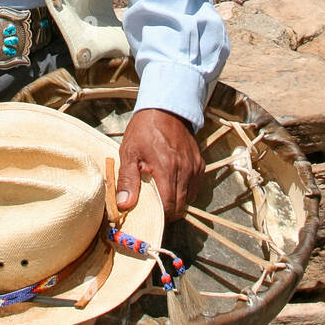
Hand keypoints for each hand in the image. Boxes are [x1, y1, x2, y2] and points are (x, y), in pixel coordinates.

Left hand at [116, 108, 204, 223]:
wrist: (165, 109)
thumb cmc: (144, 130)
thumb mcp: (129, 152)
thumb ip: (127, 180)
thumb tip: (124, 205)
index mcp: (166, 169)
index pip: (169, 207)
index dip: (159, 215)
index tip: (148, 214)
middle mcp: (185, 170)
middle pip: (180, 207)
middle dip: (167, 212)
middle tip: (153, 207)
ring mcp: (194, 168)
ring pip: (189, 199)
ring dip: (176, 202)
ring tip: (161, 193)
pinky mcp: (199, 164)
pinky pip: (194, 187)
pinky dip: (184, 191)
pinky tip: (171, 183)